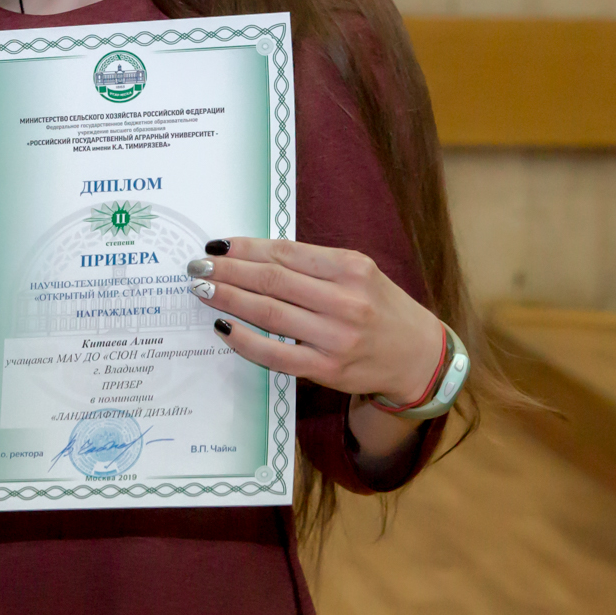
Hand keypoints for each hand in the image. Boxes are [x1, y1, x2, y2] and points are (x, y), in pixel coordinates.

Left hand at [190, 237, 442, 405]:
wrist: (418, 355)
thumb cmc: (380, 307)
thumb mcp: (358, 272)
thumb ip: (313, 263)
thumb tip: (252, 253)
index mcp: (352, 268)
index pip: (285, 253)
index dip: (245, 248)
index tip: (216, 245)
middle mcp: (346, 301)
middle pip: (272, 280)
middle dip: (228, 271)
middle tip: (197, 266)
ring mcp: (336, 338)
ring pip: (269, 314)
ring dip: (230, 299)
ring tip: (204, 289)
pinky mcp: (328, 369)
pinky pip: (276, 355)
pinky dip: (245, 341)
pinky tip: (224, 328)